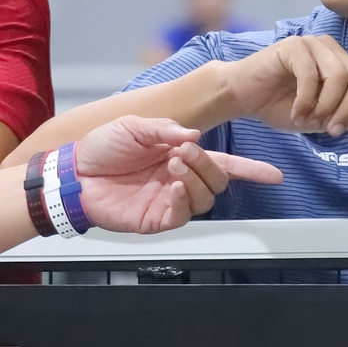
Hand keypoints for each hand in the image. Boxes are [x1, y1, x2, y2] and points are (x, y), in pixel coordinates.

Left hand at [68, 116, 282, 233]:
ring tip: (172, 166)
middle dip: (207, 164)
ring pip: (205, 199)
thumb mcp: (133, 127)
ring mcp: (169, 202)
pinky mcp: (156, 219)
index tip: (274, 175)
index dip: (250, 170)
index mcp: (178, 157)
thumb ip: (164, 129)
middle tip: (183, 152)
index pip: (223, 165)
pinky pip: (183, 216)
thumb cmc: (101, 149)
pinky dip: (184, 200)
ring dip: (196, 180)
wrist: (74, 172)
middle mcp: (179, 181)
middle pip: (218, 181)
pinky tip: (173, 188)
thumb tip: (194, 135)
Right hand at [216, 37, 347, 136]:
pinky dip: (305, 100)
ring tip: (309, 121)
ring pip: (339, 76)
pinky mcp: (292, 46)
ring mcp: (311, 44)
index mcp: (341, 62)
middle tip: (331, 130)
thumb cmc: (280, 106)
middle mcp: (330, 48)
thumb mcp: (322, 119)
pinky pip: (310, 75)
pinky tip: (295, 113)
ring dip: (326, 106)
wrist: (243, 97)